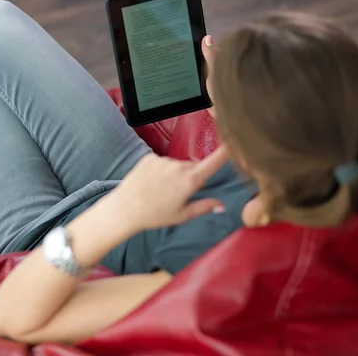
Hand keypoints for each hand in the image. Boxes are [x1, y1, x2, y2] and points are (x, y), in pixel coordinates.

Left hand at [98, 145, 229, 230]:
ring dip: (175, 174)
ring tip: (161, 191)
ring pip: (177, 165)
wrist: (125, 208)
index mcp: (189, 181)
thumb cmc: (155, 216)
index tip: (232, 142)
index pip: (212, 162)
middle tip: (179, 194)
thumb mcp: (183, 215)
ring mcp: (163, 160)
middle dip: (191, 177)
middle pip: (193, 167)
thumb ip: (204, 207)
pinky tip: (152, 183)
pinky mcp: (150, 157)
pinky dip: (161, 170)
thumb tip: (221, 206)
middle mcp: (177, 166)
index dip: (223, 152)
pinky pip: (162, 162)